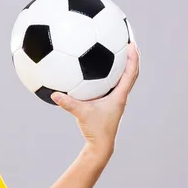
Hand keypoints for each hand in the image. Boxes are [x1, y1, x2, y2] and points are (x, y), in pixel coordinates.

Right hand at [51, 43, 139, 157]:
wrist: (101, 145)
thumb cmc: (95, 130)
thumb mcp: (80, 114)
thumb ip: (68, 103)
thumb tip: (54, 94)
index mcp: (119, 96)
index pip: (131, 73)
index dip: (133, 57)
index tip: (131, 43)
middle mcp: (120, 96)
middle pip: (131, 73)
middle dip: (131, 58)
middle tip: (126, 42)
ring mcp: (115, 101)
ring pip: (123, 80)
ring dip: (122, 66)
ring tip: (115, 53)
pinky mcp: (109, 105)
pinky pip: (111, 86)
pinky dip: (108, 77)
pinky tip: (96, 73)